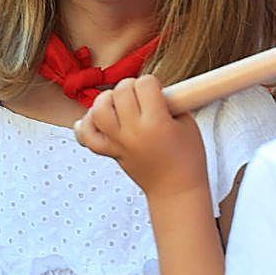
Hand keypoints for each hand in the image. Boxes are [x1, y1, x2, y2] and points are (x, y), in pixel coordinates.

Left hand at [75, 76, 209, 203]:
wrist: (176, 191)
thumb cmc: (187, 159)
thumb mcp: (188, 124)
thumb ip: (170, 103)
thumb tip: (152, 88)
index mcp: (157, 123)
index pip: (145, 84)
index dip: (152, 83)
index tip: (157, 91)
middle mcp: (134, 132)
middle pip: (120, 91)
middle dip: (131, 86)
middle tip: (141, 96)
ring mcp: (119, 143)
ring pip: (98, 110)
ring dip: (107, 99)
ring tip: (119, 103)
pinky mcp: (110, 153)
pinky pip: (87, 136)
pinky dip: (87, 123)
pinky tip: (97, 118)